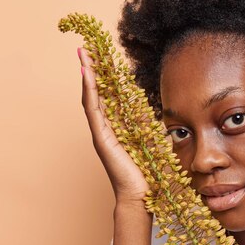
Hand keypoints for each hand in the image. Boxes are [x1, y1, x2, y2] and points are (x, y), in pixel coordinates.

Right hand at [77, 47, 149, 204]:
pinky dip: (90, 91)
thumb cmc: (147, 174)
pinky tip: (88, 74)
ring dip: (87, 74)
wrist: (140, 196)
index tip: (99, 58)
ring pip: (91, 98)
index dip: (101, 78)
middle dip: (90, 70)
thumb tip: (161, 117)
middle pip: (94, 93)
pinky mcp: (101, 139)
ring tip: (83, 54)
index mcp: (115, 130)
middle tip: (85, 48)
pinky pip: (94, 110)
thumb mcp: (151, 143)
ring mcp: (100, 134)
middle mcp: (104, 129)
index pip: (106, 98)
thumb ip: (150, 129)